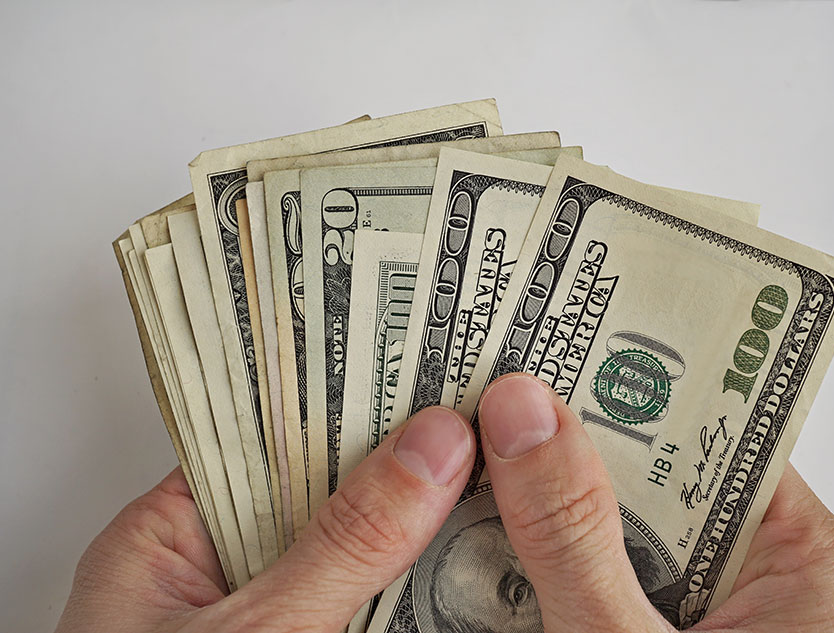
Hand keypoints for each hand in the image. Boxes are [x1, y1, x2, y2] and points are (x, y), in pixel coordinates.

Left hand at [55, 406, 475, 632]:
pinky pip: (365, 608)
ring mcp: (264, 621)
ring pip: (353, 557)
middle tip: (478, 418)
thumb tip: (429, 450)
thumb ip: (342, 543)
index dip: (346, 395)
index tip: (421, 362)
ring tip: (489, 483)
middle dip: (397, 464)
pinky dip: (410, 595)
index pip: (266, 434)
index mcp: (170, 537)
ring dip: (415, 533)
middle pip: (319, 492)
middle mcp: (217, 574)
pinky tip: (463, 578)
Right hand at [476, 373, 833, 631]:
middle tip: (496, 396)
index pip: (720, 437)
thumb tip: (523, 411)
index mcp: (818, 570)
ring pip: (633, 530)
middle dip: (578, 449)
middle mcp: (786, 583)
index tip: (559, 343)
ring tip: (484, 455)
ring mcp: (735, 617)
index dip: (634, 390)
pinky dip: (561, 563)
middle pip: (670, 481)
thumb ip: (573, 535)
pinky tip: (501, 545)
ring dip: (559, 507)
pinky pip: (619, 576)